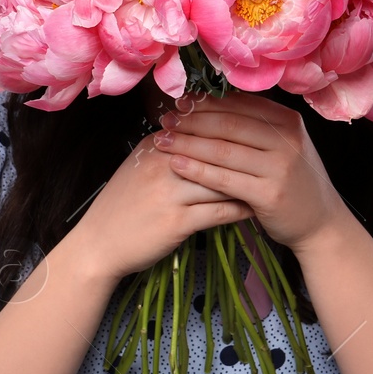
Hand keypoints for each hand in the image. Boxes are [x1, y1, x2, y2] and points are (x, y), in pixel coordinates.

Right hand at [67, 131, 255, 283]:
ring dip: (249, 182)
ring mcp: (169, 193)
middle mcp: (162, 164)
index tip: (259, 132)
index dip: (233, 129)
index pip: (203, 128)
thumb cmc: (121, 206)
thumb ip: (168, 149)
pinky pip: (219, 212)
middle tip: (274, 155)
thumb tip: (203, 134)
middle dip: (247, 153)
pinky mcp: (176, 223)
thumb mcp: (139, 167)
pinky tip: (256, 209)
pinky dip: (240, 210)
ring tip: (271, 182)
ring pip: (222, 181)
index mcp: (154, 146)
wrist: (97, 244)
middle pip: (216, 151)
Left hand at [149, 91, 354, 252]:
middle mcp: (287, 140)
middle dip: (192, 120)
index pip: (240, 104)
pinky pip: (224, 179)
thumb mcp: (283, 146)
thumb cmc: (293, 182)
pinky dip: (197, 170)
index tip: (181, 102)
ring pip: (223, 150)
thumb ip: (256, 126)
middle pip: (229, 124)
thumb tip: (211, 103)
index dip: (207, 102)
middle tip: (166, 120)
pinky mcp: (269, 195)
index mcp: (288, 121)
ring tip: (162, 140)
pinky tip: (176, 164)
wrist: (320, 222)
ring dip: (188, 143)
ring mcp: (280, 168)